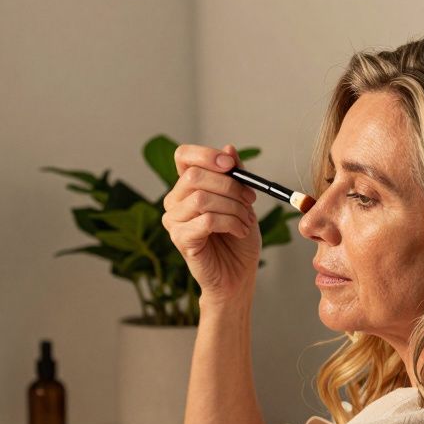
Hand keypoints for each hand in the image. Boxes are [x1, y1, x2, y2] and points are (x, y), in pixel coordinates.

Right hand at [162, 143, 261, 303]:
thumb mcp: (243, 201)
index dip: (206, 155)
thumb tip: (229, 148)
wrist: (238, 274)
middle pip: (195, 176)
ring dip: (233, 207)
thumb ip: (235, 176)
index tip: (231, 165)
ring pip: (202, 198)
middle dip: (230, 186)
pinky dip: (230, 223)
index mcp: (187, 186)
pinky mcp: (180, 239)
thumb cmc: (238, 239)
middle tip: (249, 200)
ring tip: (246, 221)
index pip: (184, 156)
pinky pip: (206, 220)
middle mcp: (174, 201)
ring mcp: (174, 221)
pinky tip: (240, 231)